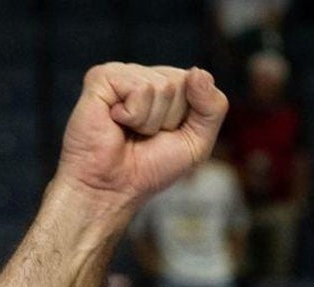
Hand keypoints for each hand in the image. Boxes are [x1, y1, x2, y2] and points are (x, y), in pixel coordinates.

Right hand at [53, 63, 227, 211]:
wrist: (114, 187)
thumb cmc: (152, 167)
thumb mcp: (197, 142)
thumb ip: (212, 108)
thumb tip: (198, 72)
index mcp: (168, 86)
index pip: (200, 82)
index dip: (193, 116)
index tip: (171, 134)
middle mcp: (145, 75)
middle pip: (183, 83)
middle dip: (172, 119)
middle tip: (146, 135)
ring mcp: (122, 74)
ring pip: (163, 86)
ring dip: (151, 121)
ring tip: (131, 130)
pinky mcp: (101, 77)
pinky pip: (140, 89)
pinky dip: (134, 116)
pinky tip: (116, 121)